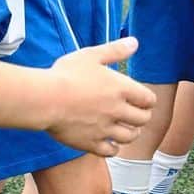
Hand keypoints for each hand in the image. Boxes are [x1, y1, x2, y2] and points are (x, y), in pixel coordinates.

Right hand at [44, 37, 155, 155]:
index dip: (148, 100)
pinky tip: (109, 141)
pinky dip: (113, 147)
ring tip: (126, 128)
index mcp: (121, 88)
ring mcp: (105, 129)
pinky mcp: (91, 143)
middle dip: (142, 116)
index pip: (148, 100)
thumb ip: (115, 50)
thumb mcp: (91, 55)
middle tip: (136, 114)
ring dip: (131, 133)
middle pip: (143, 120)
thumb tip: (135, 42)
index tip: (142, 99)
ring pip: (130, 137)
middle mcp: (117, 110)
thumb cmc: (66, 74)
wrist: (44, 99)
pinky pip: (111, 151)